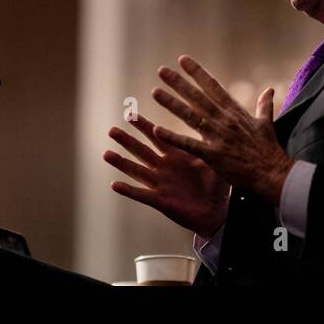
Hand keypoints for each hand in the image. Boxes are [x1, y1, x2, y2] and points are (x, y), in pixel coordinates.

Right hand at [104, 111, 229, 237]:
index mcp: (176, 155)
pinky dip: (128, 190)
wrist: (217, 211)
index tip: (130, 113)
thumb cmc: (216, 184)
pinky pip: (141, 194)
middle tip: (112, 130)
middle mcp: (164, 168)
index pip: (157, 136)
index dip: (144, 126)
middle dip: (127, 140)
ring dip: (121, 163)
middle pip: (142, 151)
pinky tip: (115, 184)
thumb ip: (205, 143)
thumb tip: (208, 120)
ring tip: (106, 153)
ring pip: (137, 171)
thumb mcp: (212, 160)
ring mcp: (160, 184)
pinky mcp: (160, 201)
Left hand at [150, 54, 295, 205]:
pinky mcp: (212, 155)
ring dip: (171, 104)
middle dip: (178, 83)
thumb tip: (270, 89)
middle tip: (162, 71)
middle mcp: (224, 120)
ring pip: (190, 116)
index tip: (183, 60)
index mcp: (234, 111)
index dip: (197, 72)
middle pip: (197, 97)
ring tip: (155, 93)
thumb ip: (264, 104)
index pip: (212, 86)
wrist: (272, 172)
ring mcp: (217, 137)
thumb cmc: (268, 149)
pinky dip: (173, 137)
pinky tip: (157, 130)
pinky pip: (188, 144)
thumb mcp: (266, 122)